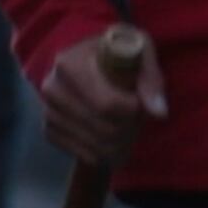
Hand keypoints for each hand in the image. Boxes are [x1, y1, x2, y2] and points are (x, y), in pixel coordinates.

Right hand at [38, 30, 167, 166]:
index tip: (140, 102)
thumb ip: (151, 80)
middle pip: (104, 129)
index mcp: (69, 63)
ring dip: (122, 143)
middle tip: (137, 117)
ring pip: (98, 146)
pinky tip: (114, 138)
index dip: (133, 111)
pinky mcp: (50, 131)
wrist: (89, 59)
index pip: (106, 105)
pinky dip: (107, 153)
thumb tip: (159, 113)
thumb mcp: (140, 52)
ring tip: (128, 126)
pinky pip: (87, 155)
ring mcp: (48, 111)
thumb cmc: (117, 52)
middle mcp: (52, 88)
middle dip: (130, 128)